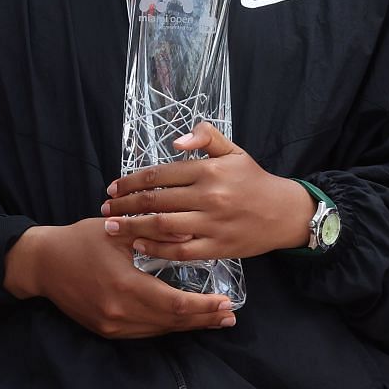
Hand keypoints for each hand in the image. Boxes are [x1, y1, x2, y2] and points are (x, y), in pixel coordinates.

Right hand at [3, 219, 235, 338]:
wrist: (43, 264)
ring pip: (159, 330)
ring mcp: (112, 325)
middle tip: (230, 316)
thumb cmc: (80, 240)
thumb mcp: (116, 230)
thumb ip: (154, 232)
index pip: (174, 304)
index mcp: (124, 286)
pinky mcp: (106, 330)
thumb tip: (192, 232)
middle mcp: (119, 312)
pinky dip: (166, 326)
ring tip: (214, 320)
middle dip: (203, 319)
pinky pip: (144, 331)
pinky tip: (182, 321)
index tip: (227, 303)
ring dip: (188, 326)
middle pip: (171, 322)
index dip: (203, 307)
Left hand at [101, 122, 314, 261]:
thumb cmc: (254, 180)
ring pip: (162, 226)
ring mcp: (212, 223)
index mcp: (209, 170)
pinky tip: (139, 246)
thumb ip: (206, 137)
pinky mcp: (217, 247)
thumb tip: (176, 141)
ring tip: (111, 228)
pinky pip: (180, 250)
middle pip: (155, 200)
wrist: (284, 212)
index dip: (131, 181)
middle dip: (124, 205)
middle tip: (104, 209)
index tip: (113, 187)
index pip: (160, 174)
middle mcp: (208, 196)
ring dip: (132, 227)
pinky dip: (156, 249)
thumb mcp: (234, 151)